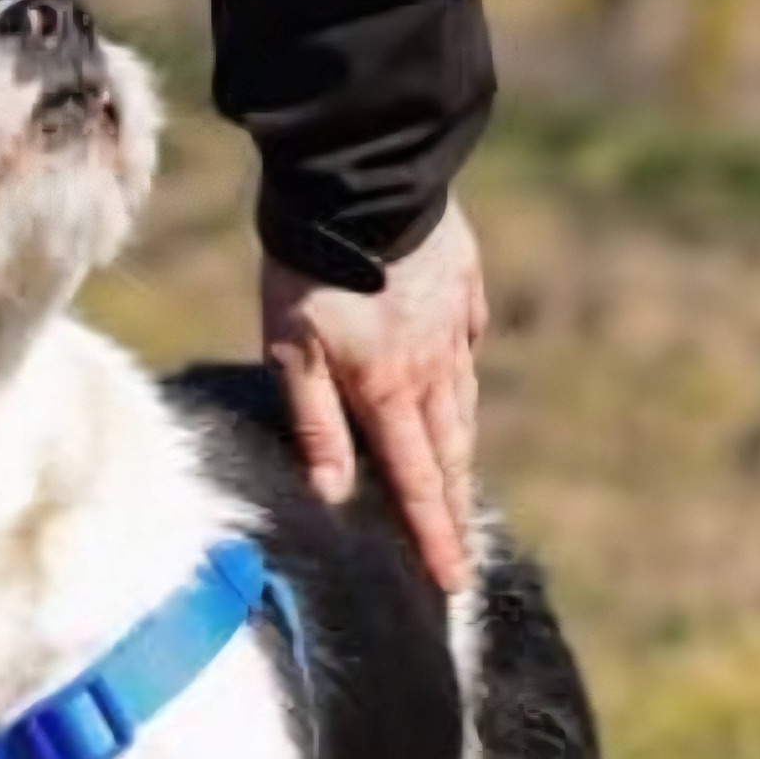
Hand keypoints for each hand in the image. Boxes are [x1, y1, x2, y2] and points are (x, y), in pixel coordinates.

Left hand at [261, 197, 487, 591]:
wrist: (361, 176)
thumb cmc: (310, 267)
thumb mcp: (292, 352)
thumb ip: (316, 425)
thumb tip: (335, 494)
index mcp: (389, 391)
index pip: (416, 483)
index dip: (434, 535)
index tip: (453, 582)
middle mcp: (434, 366)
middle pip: (449, 452)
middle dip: (455, 507)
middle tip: (464, 553)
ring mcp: (455, 324)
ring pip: (463, 402)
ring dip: (462, 450)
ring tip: (460, 483)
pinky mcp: (463, 285)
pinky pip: (468, 345)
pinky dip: (463, 377)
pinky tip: (458, 384)